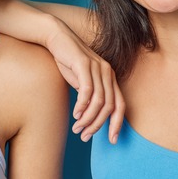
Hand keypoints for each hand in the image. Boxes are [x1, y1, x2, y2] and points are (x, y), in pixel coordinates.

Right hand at [44, 22, 124, 143]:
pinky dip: (82, 106)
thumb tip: (90, 117)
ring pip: (99, 101)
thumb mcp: (82, 81)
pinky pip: (87, 91)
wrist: (57, 38)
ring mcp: (97, 67)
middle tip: (85, 136)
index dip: (117, 123)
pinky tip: (75, 114)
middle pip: (110, 106)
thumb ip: (90, 97)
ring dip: (88, 119)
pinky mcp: (84, 64)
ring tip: (77, 128)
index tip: (112, 140)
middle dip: (98, 125)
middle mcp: (108, 72)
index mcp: (110, 77)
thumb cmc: (68, 61)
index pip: (120, 104)